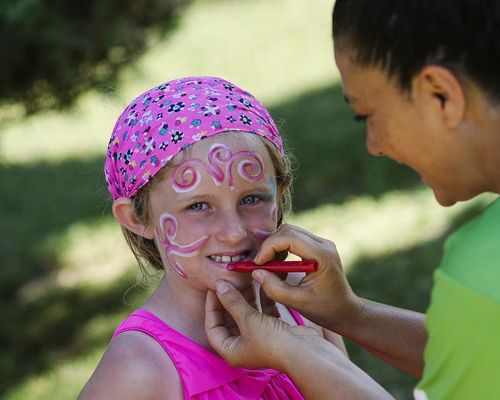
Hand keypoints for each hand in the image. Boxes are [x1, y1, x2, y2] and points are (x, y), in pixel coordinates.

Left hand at [205, 280, 321, 370]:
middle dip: (230, 300)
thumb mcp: (248, 320)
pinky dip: (261, 300)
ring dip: (246, 297)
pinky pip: (263, 313)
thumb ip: (232, 302)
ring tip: (245, 279)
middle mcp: (243, 346)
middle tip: (229, 281)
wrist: (304, 351)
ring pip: (247, 314)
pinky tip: (262, 285)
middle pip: (229, 319)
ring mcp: (259, 338)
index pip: (212, 327)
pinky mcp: (273, 330)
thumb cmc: (272, 341)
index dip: (211, 307)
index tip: (214, 288)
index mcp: (230, 351)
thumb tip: (218, 285)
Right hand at [252, 223, 363, 332]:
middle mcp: (324, 244)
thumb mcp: (297, 302)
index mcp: (322, 256)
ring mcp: (322, 243)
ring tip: (267, 266)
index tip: (257, 263)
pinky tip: (277, 265)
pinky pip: (294, 239)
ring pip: (289, 232)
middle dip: (269, 244)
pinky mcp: (318, 246)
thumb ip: (275, 288)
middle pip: (288, 230)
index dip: (269, 247)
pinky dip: (281, 249)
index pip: (289, 238)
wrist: (345, 310)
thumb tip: (256, 272)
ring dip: (274, 246)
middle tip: (258, 264)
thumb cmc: (324, 309)